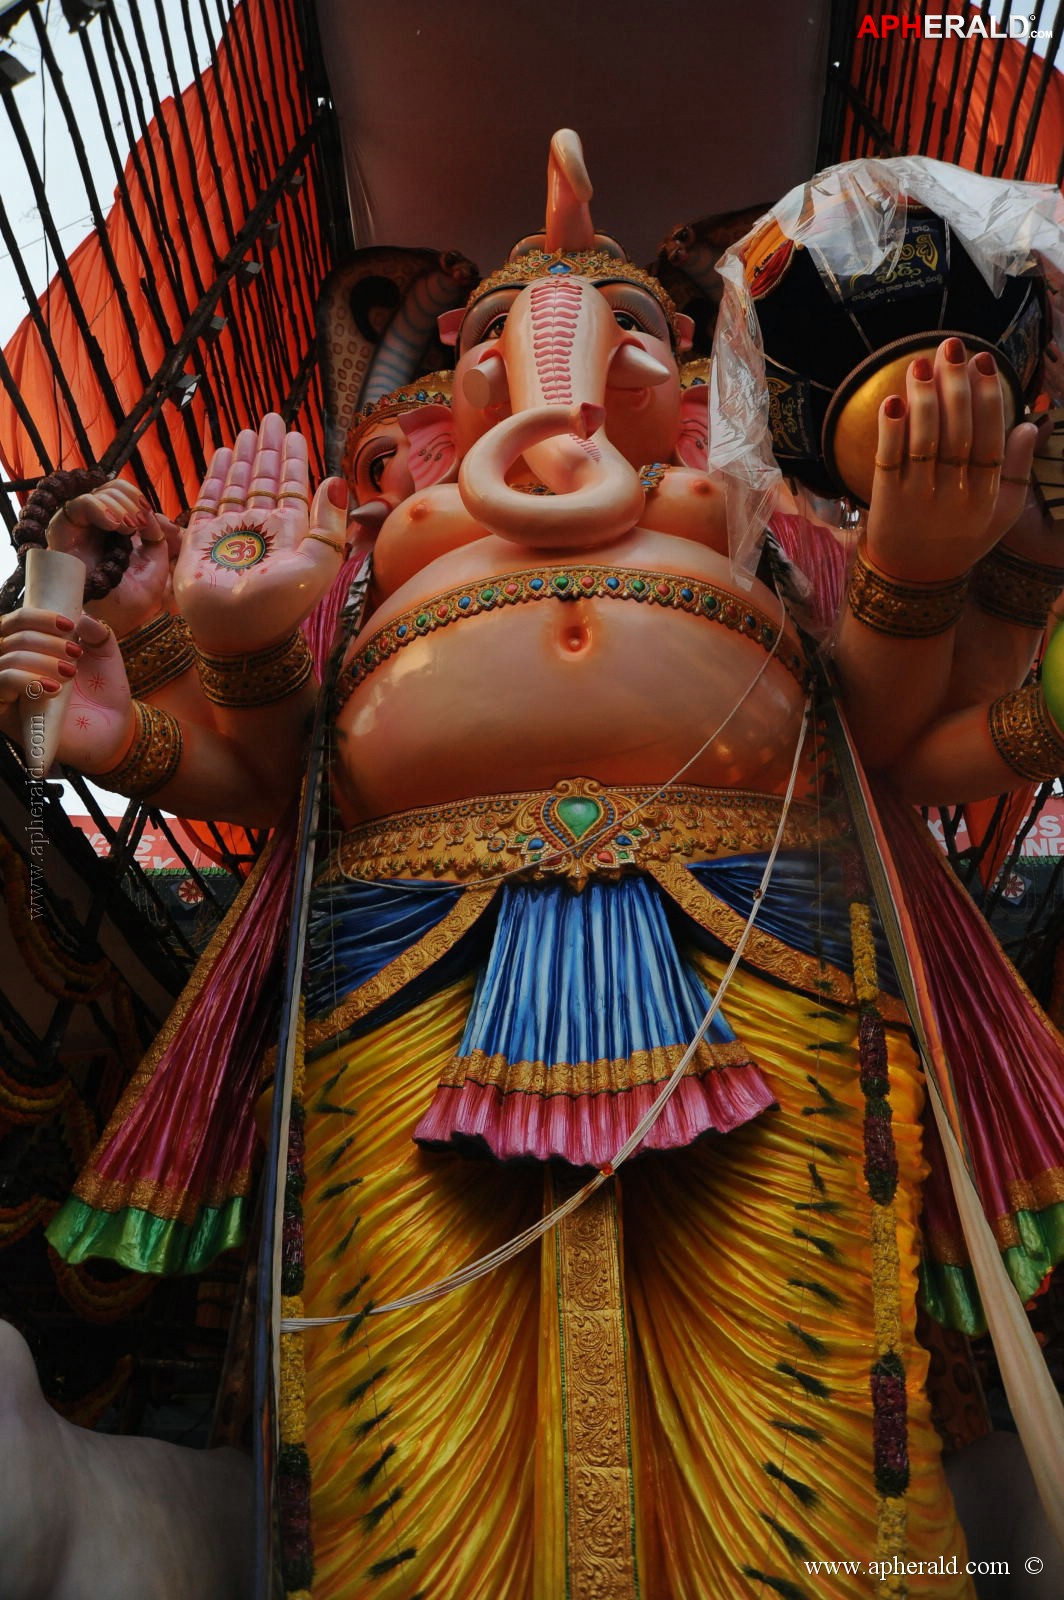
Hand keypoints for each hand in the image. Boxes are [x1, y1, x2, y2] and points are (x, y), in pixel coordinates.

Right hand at [0, 611, 132, 773]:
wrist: (112, 729)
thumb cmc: (102, 691)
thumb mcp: (104, 655)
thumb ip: (98, 632)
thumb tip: (82, 617)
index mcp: (30, 646)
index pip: (14, 621)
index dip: (38, 618)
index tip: (69, 626)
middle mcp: (11, 664)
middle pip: (7, 634)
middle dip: (44, 639)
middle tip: (75, 653)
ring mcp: (5, 689)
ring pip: (6, 658)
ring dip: (40, 660)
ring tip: (69, 672)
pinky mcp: (4, 712)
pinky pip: (3, 682)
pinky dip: (27, 680)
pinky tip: (53, 687)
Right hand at [47, 478, 173, 637]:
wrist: (120, 620)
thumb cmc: (136, 596)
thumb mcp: (157, 559)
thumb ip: (157, 532)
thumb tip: (153, 513)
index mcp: (114, 527)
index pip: (119, 491)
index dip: (136, 498)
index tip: (148, 521)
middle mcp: (93, 525)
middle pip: (107, 488)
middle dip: (129, 502)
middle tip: (137, 526)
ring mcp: (77, 529)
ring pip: (93, 494)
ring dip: (117, 506)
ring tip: (127, 529)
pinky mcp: (62, 535)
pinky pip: (77, 506)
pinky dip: (99, 508)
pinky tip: (114, 525)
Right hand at [173, 415, 349, 654]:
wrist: (235, 634)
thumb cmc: (280, 605)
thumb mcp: (317, 564)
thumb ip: (328, 523)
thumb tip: (335, 479)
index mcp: (291, 535)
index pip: (293, 488)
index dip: (294, 460)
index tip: (295, 432)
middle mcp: (261, 531)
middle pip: (266, 480)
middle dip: (269, 450)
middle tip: (271, 418)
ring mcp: (230, 534)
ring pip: (238, 486)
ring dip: (243, 458)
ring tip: (247, 430)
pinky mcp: (200, 540)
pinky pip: (208, 500)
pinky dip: (215, 477)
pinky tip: (221, 454)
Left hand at [866, 338, 1036, 582]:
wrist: (913, 578)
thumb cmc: (961, 538)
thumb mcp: (1001, 514)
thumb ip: (1017, 471)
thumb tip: (1028, 423)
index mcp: (987, 497)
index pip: (991, 439)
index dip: (988, 398)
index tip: (983, 360)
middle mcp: (955, 496)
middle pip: (958, 434)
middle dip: (955, 387)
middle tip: (950, 348)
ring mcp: (919, 498)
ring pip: (924, 442)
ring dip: (923, 399)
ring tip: (920, 363)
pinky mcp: (886, 501)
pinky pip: (889, 460)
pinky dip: (890, 430)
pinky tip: (891, 401)